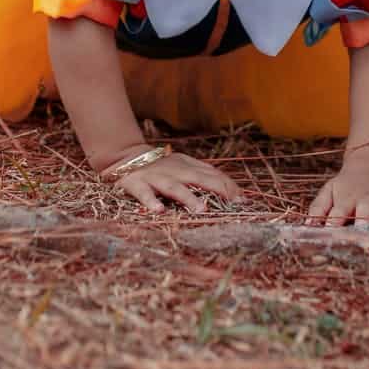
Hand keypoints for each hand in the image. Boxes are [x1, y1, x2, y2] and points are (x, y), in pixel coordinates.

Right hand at [101, 149, 243, 212]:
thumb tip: (233, 191)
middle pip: (198, 178)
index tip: (243, 200)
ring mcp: (156, 177)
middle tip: (233, 203)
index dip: (228, 185)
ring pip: (174, 187)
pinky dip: (151, 202)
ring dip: (188, 197)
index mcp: (186, 165)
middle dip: (217, 189)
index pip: (212, 174)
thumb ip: (203, 175)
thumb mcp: (182, 165)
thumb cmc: (160, 168)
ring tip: (201, 209)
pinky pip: (144, 194)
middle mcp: (174, 170)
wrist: (125, 157)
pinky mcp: (137, 185)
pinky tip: (159, 211)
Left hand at [306, 160, 368, 227]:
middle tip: (364, 227)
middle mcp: (367, 200)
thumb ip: (318, 208)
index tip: (330, 230)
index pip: (339, 213)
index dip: (334, 221)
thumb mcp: (328, 192)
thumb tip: (308, 224)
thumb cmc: (345, 186)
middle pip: (365, 209)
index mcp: (347, 200)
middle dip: (365, 218)